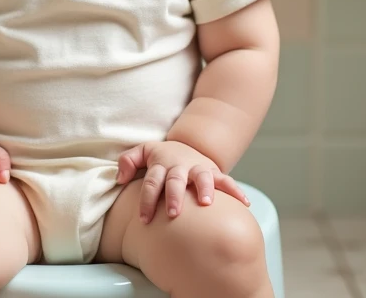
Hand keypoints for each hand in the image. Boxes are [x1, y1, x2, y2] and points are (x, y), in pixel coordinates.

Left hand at [115, 140, 249, 223]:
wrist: (188, 146)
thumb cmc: (161, 158)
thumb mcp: (143, 152)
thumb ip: (127, 161)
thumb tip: (120, 178)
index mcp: (161, 163)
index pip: (152, 181)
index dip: (147, 200)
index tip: (144, 219)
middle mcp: (180, 166)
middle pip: (175, 180)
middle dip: (175, 197)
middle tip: (174, 214)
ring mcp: (199, 169)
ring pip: (203, 177)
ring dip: (205, 189)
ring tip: (207, 203)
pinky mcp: (214, 173)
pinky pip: (227, 181)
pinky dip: (236, 191)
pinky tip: (244, 204)